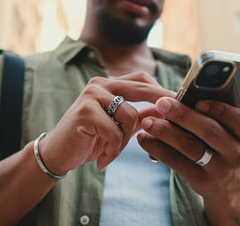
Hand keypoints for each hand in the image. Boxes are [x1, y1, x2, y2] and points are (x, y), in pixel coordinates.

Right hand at [38, 72, 175, 173]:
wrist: (58, 154)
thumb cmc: (90, 139)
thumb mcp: (119, 127)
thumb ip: (139, 117)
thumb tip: (166, 111)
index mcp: (109, 84)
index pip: (142, 79)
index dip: (162, 89)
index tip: (181, 101)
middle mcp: (100, 84)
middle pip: (141, 88)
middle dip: (161, 103)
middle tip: (174, 120)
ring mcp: (91, 95)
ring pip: (130, 115)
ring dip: (125, 141)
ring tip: (112, 152)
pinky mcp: (84, 111)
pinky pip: (114, 132)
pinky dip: (113, 150)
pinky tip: (102, 160)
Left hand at [137, 82, 239, 222]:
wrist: (227, 187)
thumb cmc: (231, 148)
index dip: (220, 109)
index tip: (198, 100)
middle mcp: (237, 153)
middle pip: (209, 132)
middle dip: (184, 116)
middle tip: (161, 103)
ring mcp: (219, 170)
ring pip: (191, 148)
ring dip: (166, 133)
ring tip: (148, 120)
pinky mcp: (200, 181)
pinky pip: (177, 164)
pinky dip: (158, 150)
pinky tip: (144, 139)